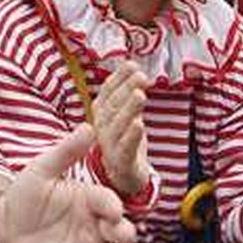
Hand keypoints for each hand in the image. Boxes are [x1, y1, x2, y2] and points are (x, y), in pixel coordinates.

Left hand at [0, 125, 160, 242]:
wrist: (6, 228)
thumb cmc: (25, 195)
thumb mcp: (41, 170)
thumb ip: (65, 152)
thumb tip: (87, 126)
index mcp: (91, 199)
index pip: (108, 202)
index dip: (111, 206)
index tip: (109, 209)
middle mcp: (99, 225)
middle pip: (124, 231)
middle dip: (124, 233)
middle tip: (117, 234)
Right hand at [93, 62, 152, 196]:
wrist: (123, 177)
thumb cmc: (124, 141)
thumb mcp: (124, 115)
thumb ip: (128, 94)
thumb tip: (133, 66)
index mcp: (101, 115)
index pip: (107, 92)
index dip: (118, 78)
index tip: (131, 64)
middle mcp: (101, 128)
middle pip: (113, 107)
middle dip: (126, 89)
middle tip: (140, 75)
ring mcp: (110, 146)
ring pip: (118, 126)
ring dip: (129, 109)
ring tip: (140, 94)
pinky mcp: (122, 163)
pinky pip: (126, 148)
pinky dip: (131, 136)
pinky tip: (139, 124)